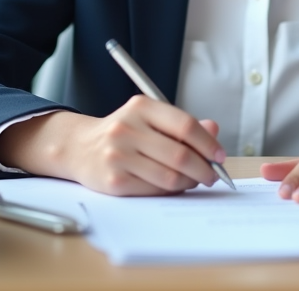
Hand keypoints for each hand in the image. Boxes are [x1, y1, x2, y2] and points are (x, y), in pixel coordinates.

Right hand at [0, 96, 225, 195]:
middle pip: (180, 154)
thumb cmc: (124, 133)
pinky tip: (172, 186)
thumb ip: (182, 125)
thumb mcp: (150, 119)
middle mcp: (127, 128)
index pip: (184, 125)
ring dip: (189, 182)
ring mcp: (118, 155)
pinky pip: (154, 190)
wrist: (79, 148)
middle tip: (212, 175)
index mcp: (141, 107)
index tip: (219, 155)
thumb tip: (214, 130)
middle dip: (203, 168)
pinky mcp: (114, 181)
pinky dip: (170, 191)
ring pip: (169, 176)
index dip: (207, 143)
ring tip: (193, 181)